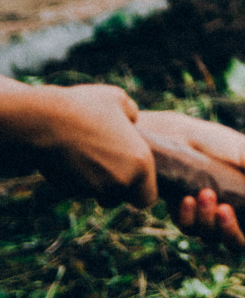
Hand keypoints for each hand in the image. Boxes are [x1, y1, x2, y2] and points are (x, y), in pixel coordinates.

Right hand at [24, 84, 152, 207]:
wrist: (44, 120)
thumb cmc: (85, 106)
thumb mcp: (118, 100)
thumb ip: (131, 114)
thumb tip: (132, 120)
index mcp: (140, 162)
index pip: (147, 197)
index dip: (141, 190)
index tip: (133, 180)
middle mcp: (120, 181)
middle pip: (120, 197)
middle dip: (114, 187)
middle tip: (106, 163)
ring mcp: (92, 188)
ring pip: (97, 193)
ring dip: (93, 181)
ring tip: (87, 153)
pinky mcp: (67, 190)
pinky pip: (74, 189)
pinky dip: (73, 178)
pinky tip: (68, 156)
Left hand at [138, 112, 244, 251]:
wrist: (182, 136)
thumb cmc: (220, 143)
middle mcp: (232, 218)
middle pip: (235, 244)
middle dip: (230, 232)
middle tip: (224, 209)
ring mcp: (207, 220)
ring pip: (210, 237)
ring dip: (208, 220)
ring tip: (206, 193)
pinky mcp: (185, 217)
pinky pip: (188, 228)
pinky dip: (189, 216)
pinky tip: (188, 198)